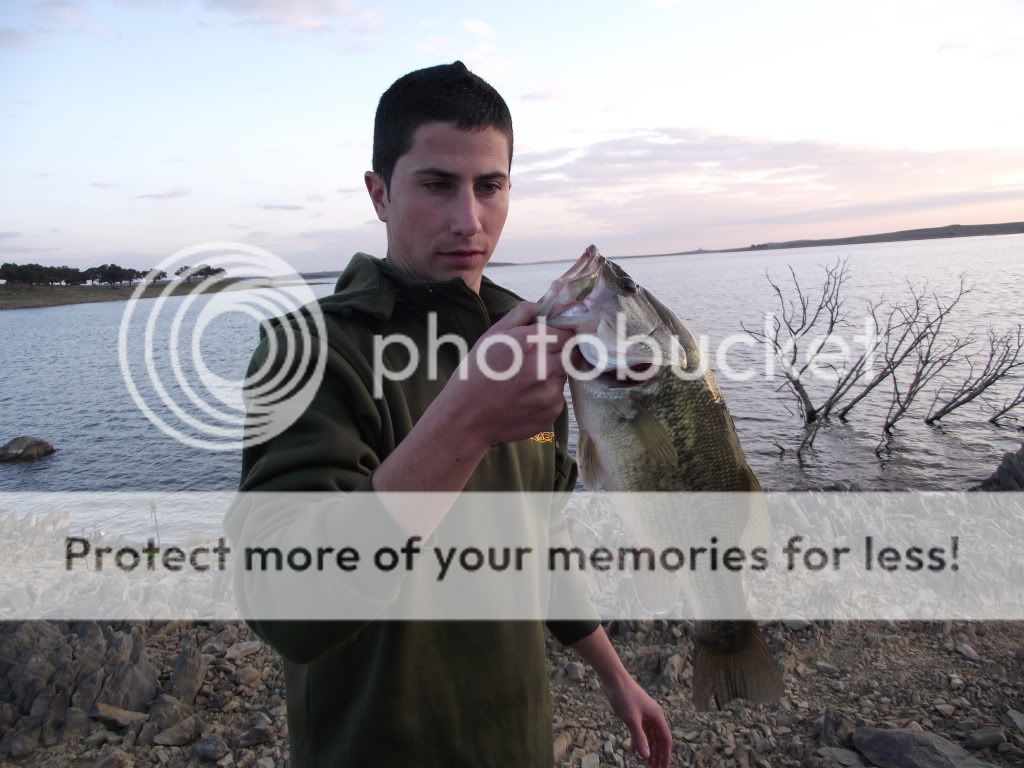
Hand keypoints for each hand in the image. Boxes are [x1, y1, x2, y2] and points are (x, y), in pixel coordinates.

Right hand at [446, 300, 572, 445]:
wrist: (466, 418)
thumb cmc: (475, 374)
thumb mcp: (492, 336)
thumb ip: (520, 314)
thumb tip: (542, 305)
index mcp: (532, 343)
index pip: (568, 332)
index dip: (560, 335)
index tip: (552, 340)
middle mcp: (547, 367)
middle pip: (572, 354)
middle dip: (559, 355)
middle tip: (539, 361)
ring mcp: (552, 393)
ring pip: (564, 377)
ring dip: (552, 376)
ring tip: (525, 383)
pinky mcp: (552, 414)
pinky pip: (557, 399)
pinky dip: (545, 397)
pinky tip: (524, 399)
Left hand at [603, 673, 671, 767]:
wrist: (614, 679)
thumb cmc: (624, 696)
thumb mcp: (632, 719)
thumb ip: (639, 738)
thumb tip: (646, 757)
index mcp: (657, 716)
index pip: (665, 739)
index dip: (666, 754)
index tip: (664, 767)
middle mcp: (653, 716)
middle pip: (659, 739)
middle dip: (658, 755)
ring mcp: (644, 715)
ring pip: (649, 736)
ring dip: (649, 750)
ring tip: (648, 764)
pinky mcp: (635, 714)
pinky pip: (640, 731)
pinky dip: (638, 741)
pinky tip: (634, 751)